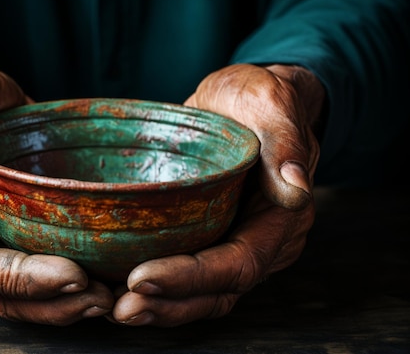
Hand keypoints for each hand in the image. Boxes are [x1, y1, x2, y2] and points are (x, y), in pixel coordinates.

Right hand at [0, 62, 113, 324]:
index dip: (25, 280)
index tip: (74, 274)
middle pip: (0, 295)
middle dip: (52, 302)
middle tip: (103, 297)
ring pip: (16, 296)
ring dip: (61, 305)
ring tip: (107, 298)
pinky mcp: (5, 235)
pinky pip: (29, 275)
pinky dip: (62, 287)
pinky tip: (99, 281)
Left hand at [111, 64, 323, 326]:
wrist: (245, 101)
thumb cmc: (257, 98)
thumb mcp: (270, 103)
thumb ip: (285, 142)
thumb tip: (295, 190)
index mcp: (280, 216)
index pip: (238, 264)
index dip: (191, 278)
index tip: (141, 278)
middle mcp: (263, 241)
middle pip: (218, 292)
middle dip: (169, 304)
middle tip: (120, 309)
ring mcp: (237, 243)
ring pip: (204, 294)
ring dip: (161, 307)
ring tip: (114, 310)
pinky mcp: (214, 238)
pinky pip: (190, 277)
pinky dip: (159, 289)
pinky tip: (119, 289)